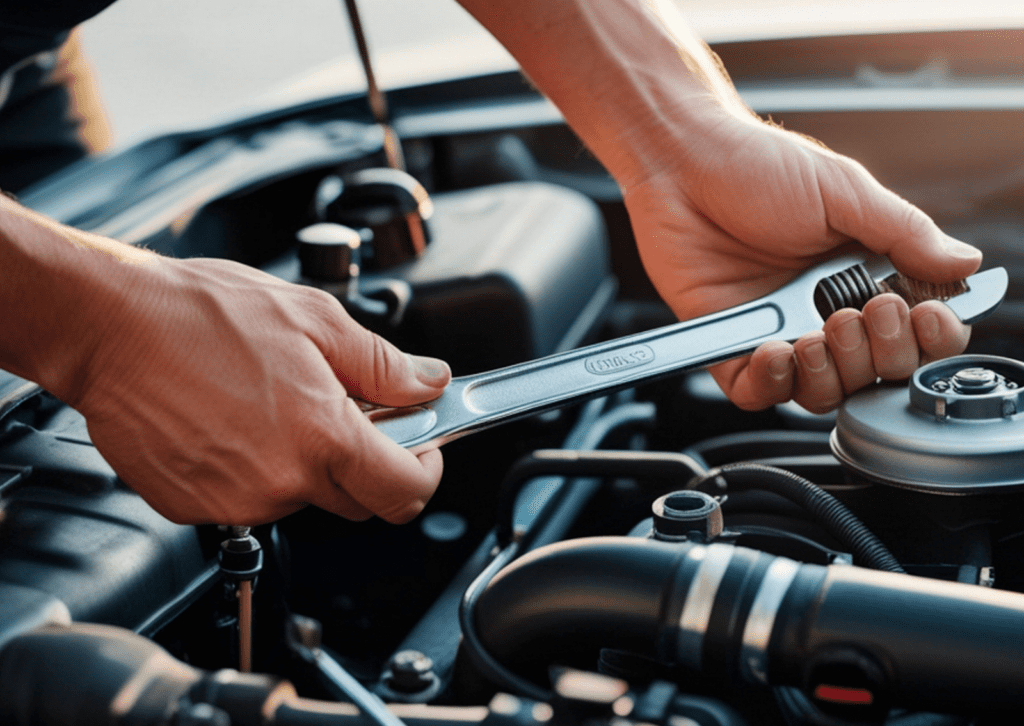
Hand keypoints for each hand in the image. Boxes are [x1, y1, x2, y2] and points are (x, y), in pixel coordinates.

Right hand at [70, 257, 450, 524]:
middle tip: (348, 413)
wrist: (109, 325)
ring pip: (301, 500)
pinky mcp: (193, 507)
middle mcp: (281, 483)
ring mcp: (234, 502)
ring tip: (276, 404)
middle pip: (358, 502)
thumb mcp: (315, 320)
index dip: (424, 471)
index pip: (405, 492)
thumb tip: (429, 382)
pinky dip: (255, 470)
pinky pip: (248, 500)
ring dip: (306, 463)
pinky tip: (237, 422)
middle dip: (367, 464)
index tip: (422, 449)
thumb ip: (383, 363)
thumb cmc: (200, 314)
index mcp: (323, 438)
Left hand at [624, 113, 981, 411]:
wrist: (683, 163)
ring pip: (822, 391)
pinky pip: (757, 392)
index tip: (923, 317)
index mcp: (862, 273)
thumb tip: (963, 264)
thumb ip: (903, 233)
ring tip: (815, 335)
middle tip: (857, 314)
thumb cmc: (754, 166)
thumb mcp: (842, 190)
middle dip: (877, 354)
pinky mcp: (730, 344)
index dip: (927, 336)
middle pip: (873, 371)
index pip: (914, 329)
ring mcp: (778, 330)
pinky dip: (771, 385)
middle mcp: (823, 309)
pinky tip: (774, 352)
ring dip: (829, 374)